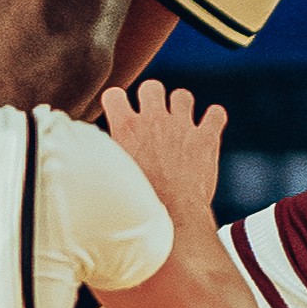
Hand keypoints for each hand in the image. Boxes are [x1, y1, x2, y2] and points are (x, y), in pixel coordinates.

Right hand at [100, 78, 228, 224]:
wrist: (171, 220)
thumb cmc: (137, 206)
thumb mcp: (109, 176)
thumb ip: (104, 157)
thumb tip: (90, 157)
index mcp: (126, 127)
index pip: (114, 94)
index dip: (118, 104)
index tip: (122, 116)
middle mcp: (154, 119)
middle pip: (151, 87)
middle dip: (152, 99)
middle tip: (153, 120)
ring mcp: (182, 126)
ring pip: (182, 96)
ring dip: (181, 108)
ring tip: (179, 127)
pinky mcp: (206, 138)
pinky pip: (216, 114)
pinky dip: (213, 120)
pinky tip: (208, 131)